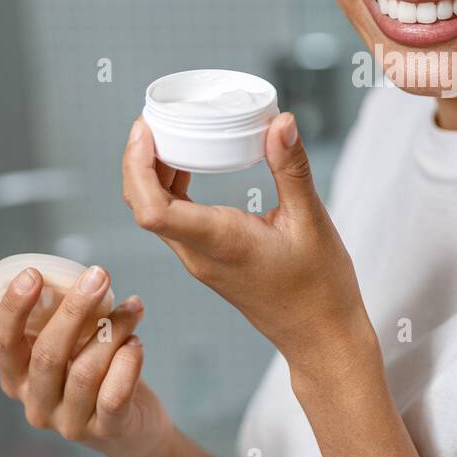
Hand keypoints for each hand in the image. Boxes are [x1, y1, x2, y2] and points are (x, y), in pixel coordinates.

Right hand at [0, 265, 172, 456]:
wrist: (132, 428)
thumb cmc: (89, 377)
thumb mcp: (55, 351)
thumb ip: (23, 327)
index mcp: (16, 379)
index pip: (2, 344)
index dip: (13, 309)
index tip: (33, 273)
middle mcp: (37, 404)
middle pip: (47, 355)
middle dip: (74, 309)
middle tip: (99, 275)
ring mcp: (70, 422)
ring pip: (85, 371)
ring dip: (113, 331)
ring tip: (132, 309)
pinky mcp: (107, 430)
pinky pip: (114, 395)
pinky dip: (128, 363)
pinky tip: (136, 342)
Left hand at [121, 113, 376, 378]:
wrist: (320, 335)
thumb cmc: (320, 286)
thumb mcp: (312, 220)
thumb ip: (292, 168)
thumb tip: (281, 122)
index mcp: (219, 242)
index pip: (152, 208)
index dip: (137, 165)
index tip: (145, 129)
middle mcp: (199, 254)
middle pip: (141, 205)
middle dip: (136, 160)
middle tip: (151, 120)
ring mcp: (199, 260)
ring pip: (153, 213)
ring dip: (150, 173)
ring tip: (165, 134)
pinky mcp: (207, 260)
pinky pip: (172, 220)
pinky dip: (169, 188)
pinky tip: (188, 165)